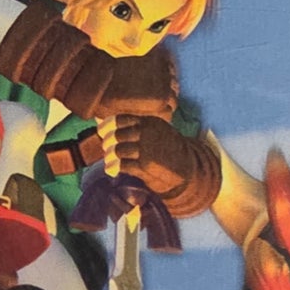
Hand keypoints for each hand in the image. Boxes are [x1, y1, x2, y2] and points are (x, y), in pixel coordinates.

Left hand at [94, 115, 220, 213]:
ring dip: (111, 156)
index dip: (108, 124)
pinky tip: (112, 170)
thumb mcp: (159, 131)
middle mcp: (147, 133)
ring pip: (118, 150)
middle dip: (109, 142)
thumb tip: (113, 129)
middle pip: (118, 135)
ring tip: (109, 159)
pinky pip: (123, 164)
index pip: (122, 119)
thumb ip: (141, 128)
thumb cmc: (170, 149)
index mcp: (150, 122)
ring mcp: (146, 148)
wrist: (187, 168)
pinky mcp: (145, 164)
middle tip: (106, 147)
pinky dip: (114, 168)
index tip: (101, 130)